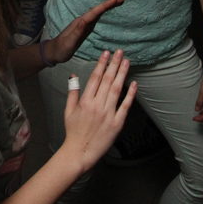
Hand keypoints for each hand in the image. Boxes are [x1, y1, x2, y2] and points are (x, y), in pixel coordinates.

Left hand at [45, 0, 124, 64]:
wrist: (54, 52)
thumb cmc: (61, 48)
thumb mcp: (68, 42)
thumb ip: (76, 32)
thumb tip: (84, 20)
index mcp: (80, 22)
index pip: (95, 12)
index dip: (106, 5)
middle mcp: (83, 21)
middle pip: (98, 9)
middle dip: (110, 3)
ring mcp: (85, 24)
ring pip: (98, 12)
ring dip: (108, 6)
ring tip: (119, 0)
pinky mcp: (86, 28)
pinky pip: (97, 17)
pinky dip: (104, 12)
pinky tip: (108, 10)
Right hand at [60, 50, 137, 168]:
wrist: (80, 152)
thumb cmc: (73, 131)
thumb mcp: (68, 111)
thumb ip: (73, 92)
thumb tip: (74, 76)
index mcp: (85, 101)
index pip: (95, 78)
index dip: (101, 64)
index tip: (106, 53)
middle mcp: (97, 105)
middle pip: (108, 80)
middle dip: (114, 64)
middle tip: (119, 51)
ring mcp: (108, 114)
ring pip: (117, 90)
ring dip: (122, 74)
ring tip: (126, 61)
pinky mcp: (117, 123)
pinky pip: (125, 106)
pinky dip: (130, 94)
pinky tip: (134, 83)